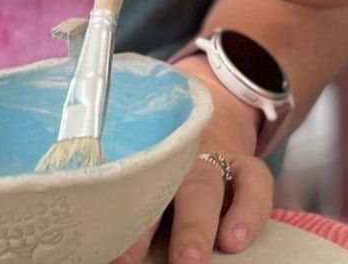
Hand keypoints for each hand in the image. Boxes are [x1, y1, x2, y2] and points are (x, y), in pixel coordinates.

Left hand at [108, 60, 273, 263]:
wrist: (216, 100)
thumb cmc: (166, 149)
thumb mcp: (143, 155)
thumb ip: (124, 183)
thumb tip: (92, 232)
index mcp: (141, 158)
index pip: (118, 184)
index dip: (104, 216)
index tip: (92, 247)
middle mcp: (174, 160)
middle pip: (155, 189)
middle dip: (142, 229)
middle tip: (128, 263)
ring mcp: (213, 159)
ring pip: (204, 188)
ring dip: (195, 226)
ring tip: (190, 259)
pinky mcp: (246, 165)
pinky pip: (255, 181)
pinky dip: (249, 210)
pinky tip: (237, 239)